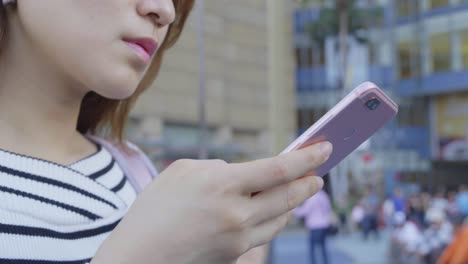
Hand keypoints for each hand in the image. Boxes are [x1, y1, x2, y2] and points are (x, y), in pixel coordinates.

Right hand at [92, 142, 332, 263]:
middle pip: (289, 196)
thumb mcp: (184, 171)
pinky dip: (274, 220)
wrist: (139, 257)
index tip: (326, 148)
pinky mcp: (235, 255)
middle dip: (309, 183)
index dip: (307, 157)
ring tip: (300, 190)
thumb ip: (220, 168)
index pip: (280, 169)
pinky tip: (274, 212)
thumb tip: (244, 174)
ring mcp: (239, 238)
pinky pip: (264, 234)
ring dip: (294, 202)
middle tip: (319, 174)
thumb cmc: (155, 208)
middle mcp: (237, 213)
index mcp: (224, 184)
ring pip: (281, 218)